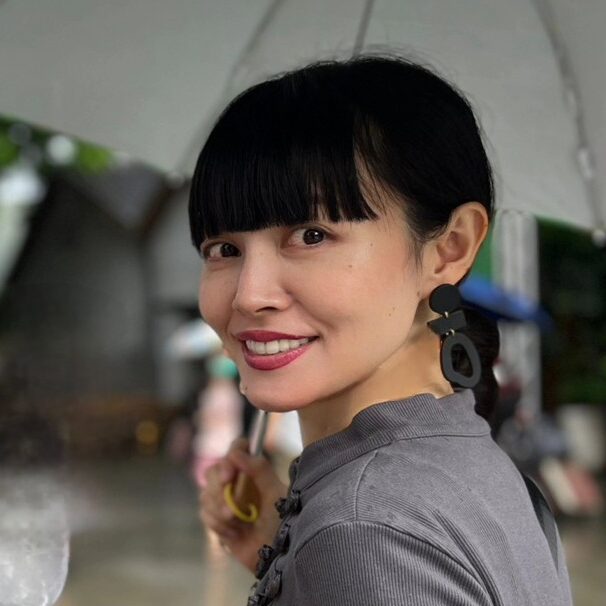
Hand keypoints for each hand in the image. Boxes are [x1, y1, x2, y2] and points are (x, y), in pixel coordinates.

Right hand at [199, 437, 286, 572]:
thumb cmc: (282, 522)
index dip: (228, 459)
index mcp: (252, 470)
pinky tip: (234, 533)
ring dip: (219, 511)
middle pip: (214, 471)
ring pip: (206, 493)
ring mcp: (224, 499)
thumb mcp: (276, 494)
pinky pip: (205, 513)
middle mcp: (236, 480)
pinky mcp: (216, 518)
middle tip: (232, 511)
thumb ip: (260, 470)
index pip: (236, 449)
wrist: (275, 556)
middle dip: (220, 492)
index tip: (228, 477)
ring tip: (238, 524)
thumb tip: (237, 452)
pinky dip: (217, 524)